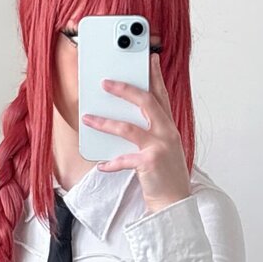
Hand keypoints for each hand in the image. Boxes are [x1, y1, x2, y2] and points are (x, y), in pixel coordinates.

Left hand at [82, 53, 190, 211]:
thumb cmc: (164, 176)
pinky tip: (102, 165)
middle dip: (124, 89)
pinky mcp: (150, 162)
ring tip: (88, 118)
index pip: (162, 96)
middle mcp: (167, 133)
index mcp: (169, 128)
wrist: (174, 202)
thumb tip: (123, 120)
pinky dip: (111, 162)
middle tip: (105, 82)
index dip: (155, 76)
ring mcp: (160, 147)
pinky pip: (124, 158)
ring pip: (128, 128)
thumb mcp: (161, 149)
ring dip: (105, 122)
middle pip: (146, 102)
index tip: (148, 59)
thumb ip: (148, 133)